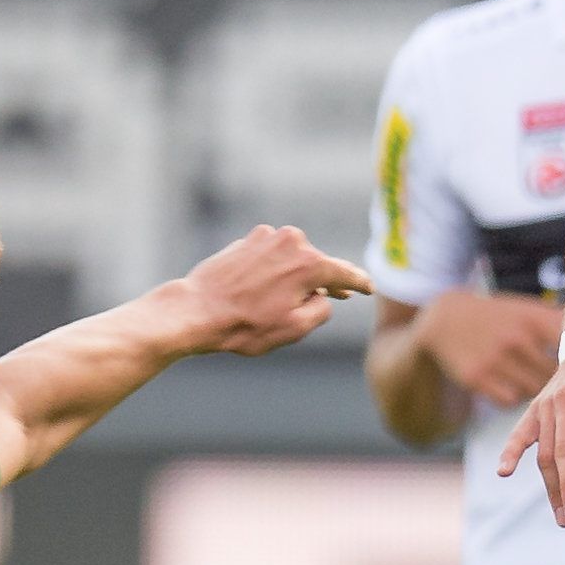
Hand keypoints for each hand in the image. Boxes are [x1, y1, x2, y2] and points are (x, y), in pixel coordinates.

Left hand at [175, 222, 371, 356]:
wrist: (196, 311)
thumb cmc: (246, 325)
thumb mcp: (295, 328)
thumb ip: (322, 309)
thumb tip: (322, 296)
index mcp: (309, 264)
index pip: (344, 274)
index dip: (359, 283)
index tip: (369, 287)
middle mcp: (292, 242)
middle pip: (317, 266)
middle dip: (319, 284)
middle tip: (323, 302)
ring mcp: (267, 237)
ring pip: (293, 260)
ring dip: (293, 278)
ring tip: (276, 304)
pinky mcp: (247, 240)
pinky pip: (271, 257)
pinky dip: (272, 271)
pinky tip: (259, 292)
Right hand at [415, 290, 562, 407]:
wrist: (444, 319)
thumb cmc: (498, 317)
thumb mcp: (525, 311)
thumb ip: (555, 325)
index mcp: (532, 320)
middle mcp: (515, 340)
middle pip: (553, 375)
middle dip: (561, 384)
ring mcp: (495, 360)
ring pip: (532, 391)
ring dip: (539, 395)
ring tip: (538, 386)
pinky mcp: (477, 378)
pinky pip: (510, 400)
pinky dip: (515, 396)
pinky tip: (514, 386)